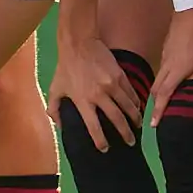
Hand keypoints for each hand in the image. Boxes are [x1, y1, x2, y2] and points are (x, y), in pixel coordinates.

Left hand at [48, 32, 143, 148]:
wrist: (78, 43)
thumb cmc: (65, 67)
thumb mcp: (55, 88)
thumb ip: (54, 108)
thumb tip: (58, 126)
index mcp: (83, 101)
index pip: (94, 127)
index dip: (100, 140)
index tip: (105, 149)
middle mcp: (99, 95)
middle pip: (117, 119)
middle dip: (126, 134)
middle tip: (131, 142)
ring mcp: (112, 85)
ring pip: (128, 107)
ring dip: (135, 119)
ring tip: (138, 126)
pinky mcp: (120, 75)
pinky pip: (131, 93)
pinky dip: (136, 103)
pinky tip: (138, 108)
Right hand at [149, 3, 192, 118]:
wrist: (189, 6)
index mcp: (176, 69)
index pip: (164, 94)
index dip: (159, 111)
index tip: (154, 125)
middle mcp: (168, 64)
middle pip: (156, 89)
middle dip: (156, 105)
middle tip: (157, 119)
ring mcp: (166, 55)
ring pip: (158, 78)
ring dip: (159, 92)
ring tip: (163, 102)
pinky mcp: (167, 48)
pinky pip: (162, 69)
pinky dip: (162, 80)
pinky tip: (171, 80)